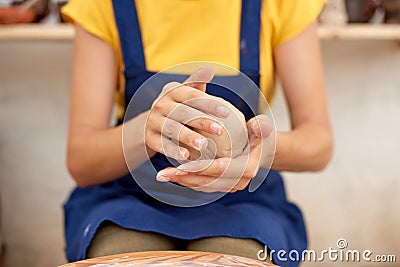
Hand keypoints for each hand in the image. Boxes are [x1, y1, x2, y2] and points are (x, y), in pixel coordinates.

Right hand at [145, 66, 230, 160]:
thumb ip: (196, 82)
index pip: (192, 96)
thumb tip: (209, 68)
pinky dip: (173, 150)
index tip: (227, 113)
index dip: (210, 104)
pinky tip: (186, 156)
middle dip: (202, 121)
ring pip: (172, 129)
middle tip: (220, 130)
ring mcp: (153, 121)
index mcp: (172, 91)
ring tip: (204, 146)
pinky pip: (162, 144)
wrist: (150, 123)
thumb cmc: (177, 106)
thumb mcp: (184, 92)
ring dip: (188, 137)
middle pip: (184, 113)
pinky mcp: (149, 137)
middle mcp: (160, 104)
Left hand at [156, 115, 272, 192]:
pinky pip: (202, 185)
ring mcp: (229, 187)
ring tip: (162, 175)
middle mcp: (238, 182)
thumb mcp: (262, 128)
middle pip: (206, 182)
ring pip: (202, 186)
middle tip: (162, 174)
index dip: (198, 168)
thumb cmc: (258, 135)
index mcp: (246, 169)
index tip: (179, 166)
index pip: (219, 170)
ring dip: (181, 182)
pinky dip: (187, 181)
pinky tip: (172, 174)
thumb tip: (254, 124)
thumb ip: (260, 127)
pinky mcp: (222, 187)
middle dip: (183, 178)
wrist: (261, 150)